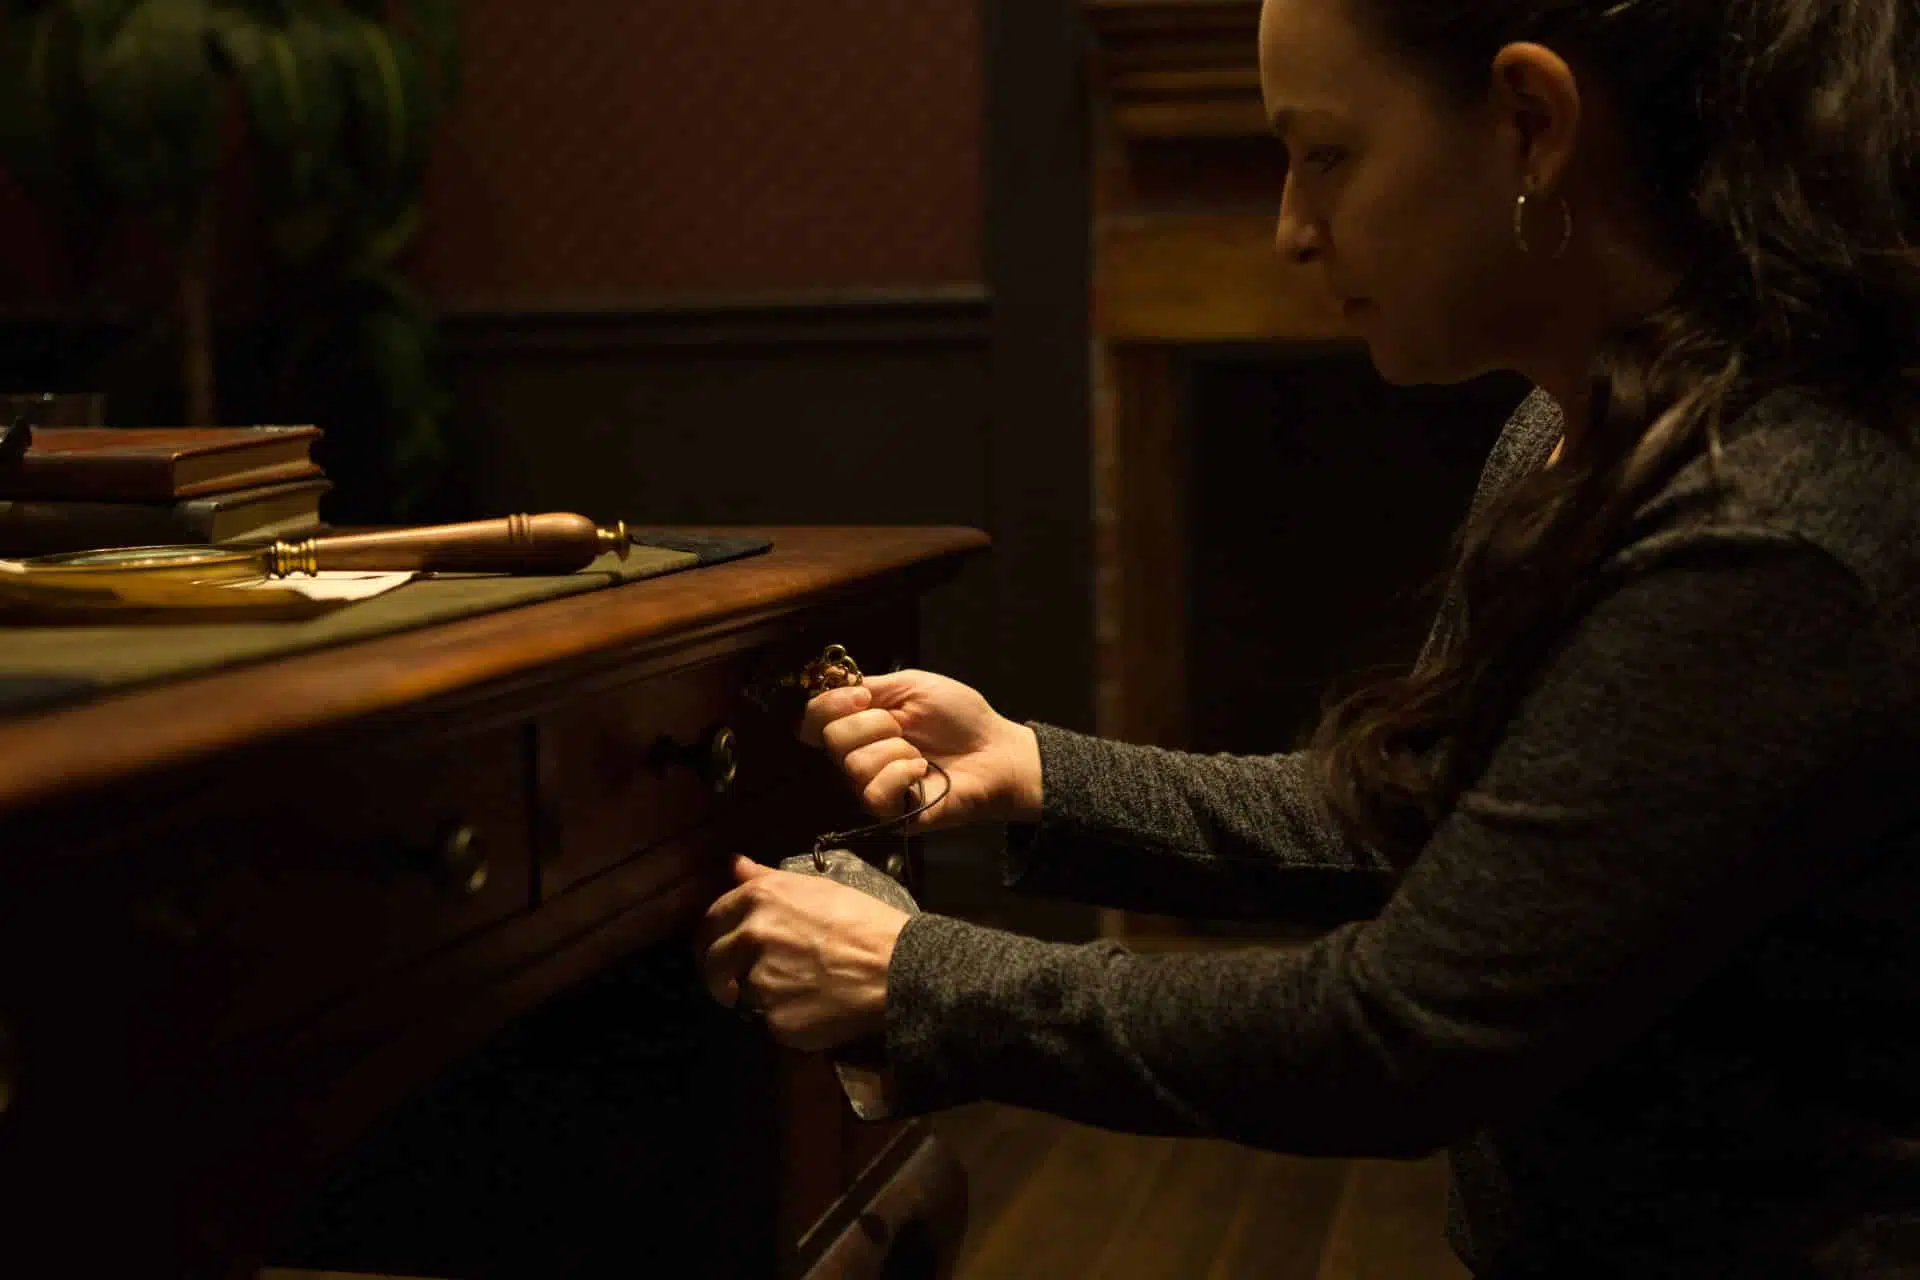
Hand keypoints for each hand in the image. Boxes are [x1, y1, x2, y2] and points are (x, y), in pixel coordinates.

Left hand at [695, 855, 909, 1052]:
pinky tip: (814, 1008)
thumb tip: (733, 864)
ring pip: (742, 994)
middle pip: (713, 964)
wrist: (898, 968)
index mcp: (757, 900)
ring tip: (799, 989)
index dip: (714, 938)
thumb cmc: (864, 921)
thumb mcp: (816, 887)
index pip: (710, 922)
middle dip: (723, 974)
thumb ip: (764, 878)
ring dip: (760, 995)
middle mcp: (750, 938)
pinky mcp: (775, 1021)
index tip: (721, 950)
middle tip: (743, 980)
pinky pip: (769, 1022)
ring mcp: (760, 981)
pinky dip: (785, 1019)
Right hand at [799, 669, 1042, 831]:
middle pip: (831, 739)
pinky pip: (873, 792)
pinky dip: (901, 774)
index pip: (812, 719)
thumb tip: (827, 684)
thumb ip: (870, 686)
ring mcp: (871, 786)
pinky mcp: (889, 813)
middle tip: (905, 729)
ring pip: (853, 764)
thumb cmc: (959, 718)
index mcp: (859, 724)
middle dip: (874, 725)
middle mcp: (857, 756)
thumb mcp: (912, 686)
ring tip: (920, 753)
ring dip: (895, 750)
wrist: (995, 750)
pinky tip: (922, 772)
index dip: (830, 705)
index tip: (864, 697)